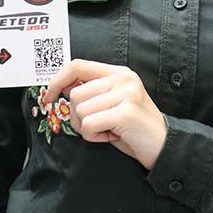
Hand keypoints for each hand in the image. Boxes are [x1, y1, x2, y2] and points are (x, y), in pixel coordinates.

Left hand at [42, 60, 168, 168]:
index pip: (77, 65)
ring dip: (88, 128)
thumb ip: (91, 91)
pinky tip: (112, 135)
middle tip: (99, 125)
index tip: (48, 96)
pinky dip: (95, 136)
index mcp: (118, 73)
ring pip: (80, 110)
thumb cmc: (133, 128)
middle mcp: (123, 79)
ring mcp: (126, 94)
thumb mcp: (112, 103)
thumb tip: (62, 87)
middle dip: (79, 117)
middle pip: (75, 94)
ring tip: (109, 129)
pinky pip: (89, 125)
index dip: (57, 80)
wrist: (164, 146)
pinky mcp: (126, 112)